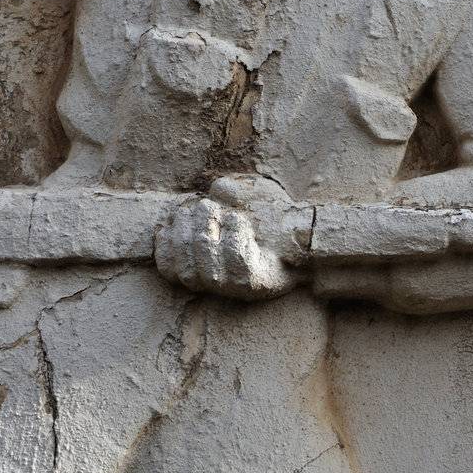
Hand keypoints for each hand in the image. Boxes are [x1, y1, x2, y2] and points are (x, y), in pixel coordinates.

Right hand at [154, 195, 295, 299]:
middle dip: (186, 232)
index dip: (164, 243)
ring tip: (220, 212)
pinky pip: (237, 261)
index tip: (172, 218)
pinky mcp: (256, 284)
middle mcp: (216, 281)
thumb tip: (218, 187)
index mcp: (204, 266)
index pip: (169, 267)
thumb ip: (230, 191)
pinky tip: (240, 221)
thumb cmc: (272, 218)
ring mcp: (236, 286)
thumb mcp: (248, 198)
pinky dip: (234, 236)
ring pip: (208, 265)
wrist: (308, 239)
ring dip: (208, 231)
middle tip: (202, 206)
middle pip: (186, 267)